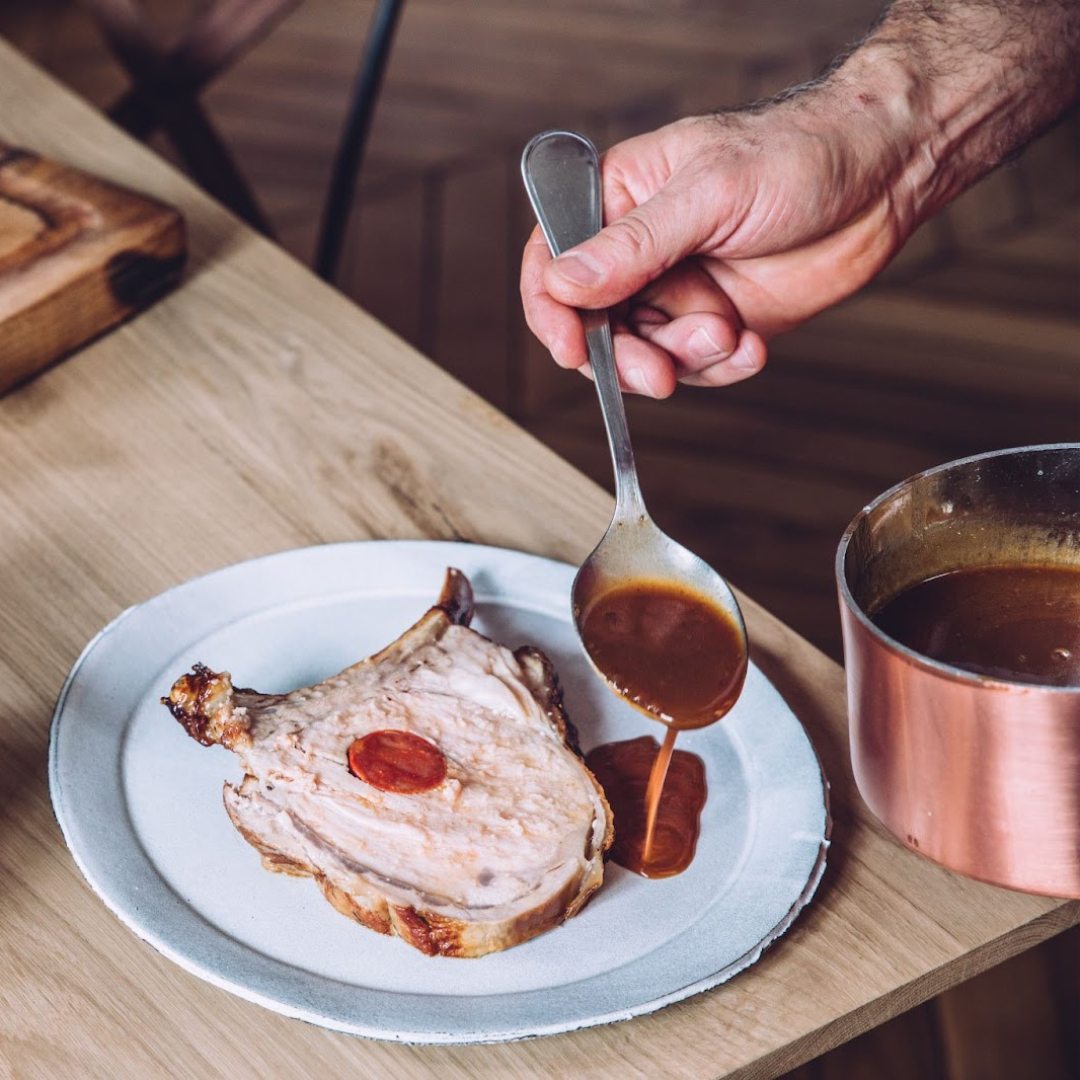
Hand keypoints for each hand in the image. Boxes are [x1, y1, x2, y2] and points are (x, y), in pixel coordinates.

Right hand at [521, 100, 910, 397]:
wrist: (882, 178)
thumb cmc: (796, 155)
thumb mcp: (708, 193)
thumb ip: (633, 245)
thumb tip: (564, 284)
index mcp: (618, 200)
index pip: (554, 262)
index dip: (552, 312)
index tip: (571, 348)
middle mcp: (639, 252)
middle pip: (594, 326)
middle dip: (626, 357)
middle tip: (660, 372)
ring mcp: (678, 290)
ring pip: (644, 355)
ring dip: (686, 359)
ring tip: (730, 333)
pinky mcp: (716, 322)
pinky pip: (695, 368)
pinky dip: (722, 368)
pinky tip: (753, 344)